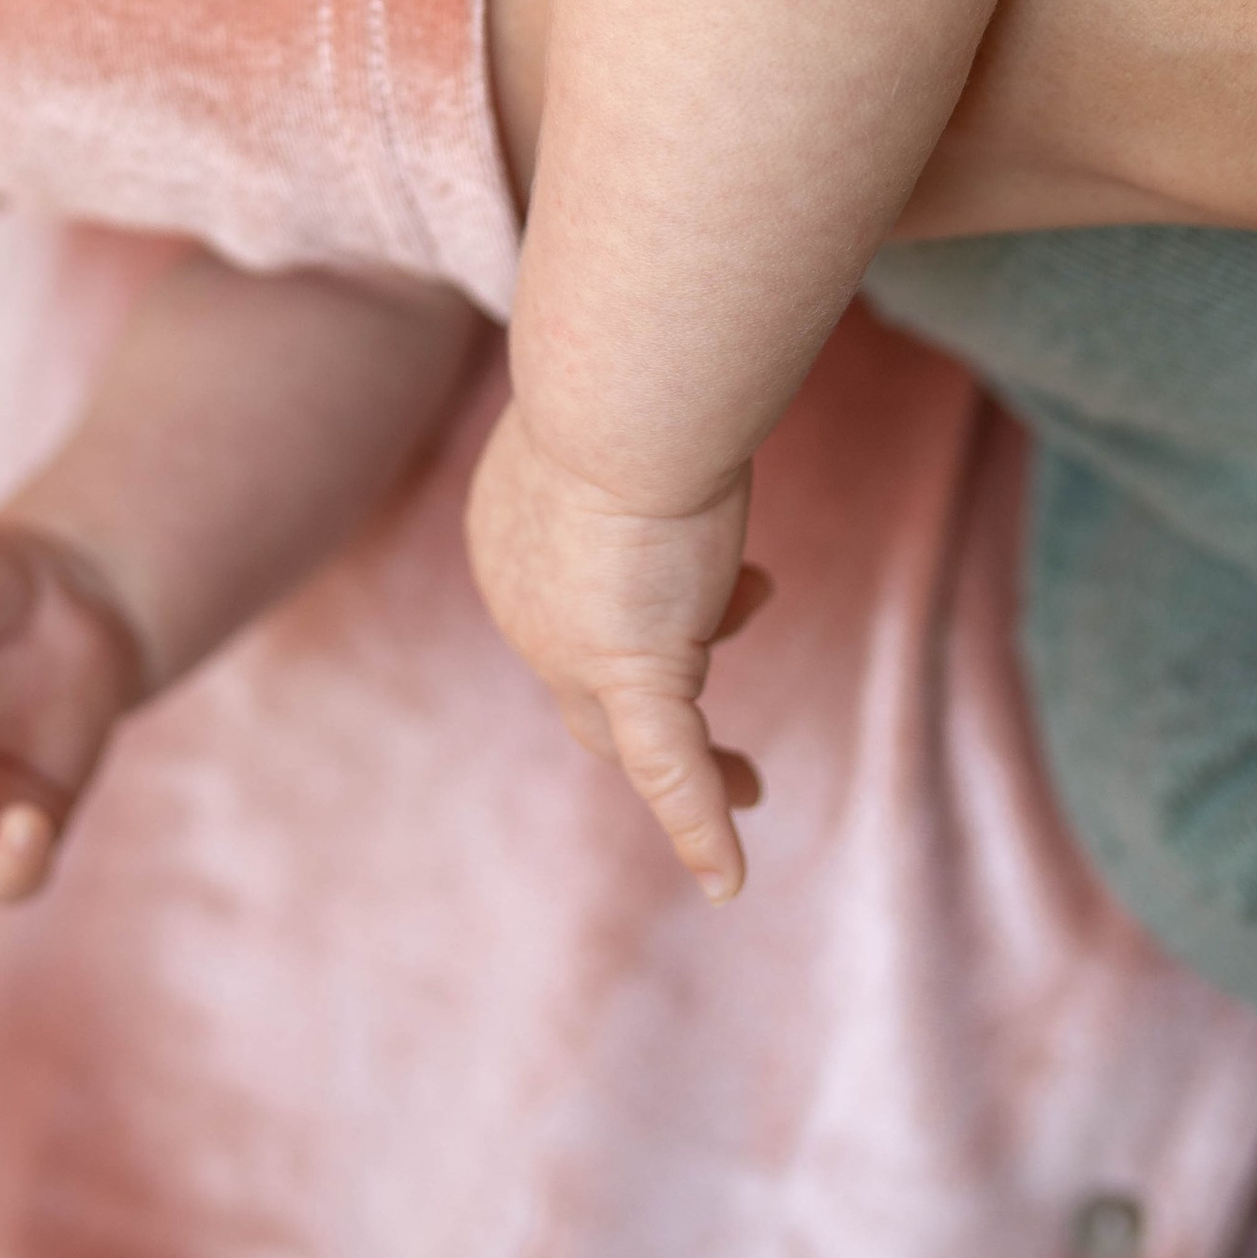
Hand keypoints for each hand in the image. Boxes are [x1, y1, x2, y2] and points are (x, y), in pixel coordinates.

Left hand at [464, 400, 769, 899]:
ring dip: (696, 767)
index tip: (749, 595)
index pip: (576, 608)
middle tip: (724, 742)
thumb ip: (647, 443)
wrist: (620, 390)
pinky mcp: (629, 671)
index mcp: (507, 539)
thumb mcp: (633, 423)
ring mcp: (568, 646)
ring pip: (627, 734)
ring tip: (749, 787)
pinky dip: (699, 824)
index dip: (662, 612)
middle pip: (587, 681)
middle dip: (656, 702)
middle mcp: (522, 603)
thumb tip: (694, 396)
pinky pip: (671, 769)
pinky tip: (727, 878)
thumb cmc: (631, 378)